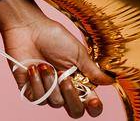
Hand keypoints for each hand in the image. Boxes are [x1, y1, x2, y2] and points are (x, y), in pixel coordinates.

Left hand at [0, 0, 111, 116]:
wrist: (28, 27)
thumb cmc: (53, 37)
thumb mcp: (77, 53)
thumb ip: (93, 71)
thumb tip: (111, 82)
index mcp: (78, 81)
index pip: (89, 103)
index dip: (94, 107)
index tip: (93, 101)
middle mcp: (63, 89)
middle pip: (75, 111)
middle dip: (72, 97)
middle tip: (65, 78)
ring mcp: (47, 90)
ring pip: (56, 103)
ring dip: (51, 82)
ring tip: (44, 64)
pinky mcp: (30, 89)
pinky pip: (38, 99)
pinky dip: (37, 83)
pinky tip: (33, 68)